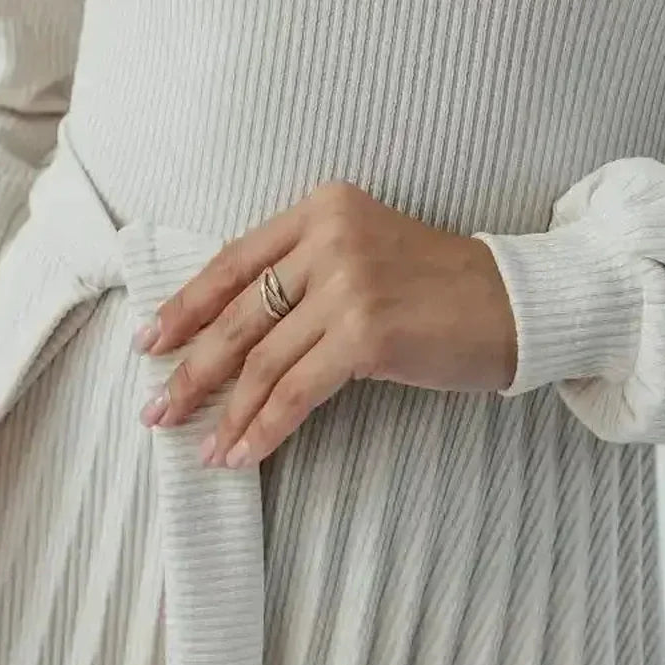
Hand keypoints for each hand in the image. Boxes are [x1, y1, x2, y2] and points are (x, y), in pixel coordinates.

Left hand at [134, 178, 517, 465]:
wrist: (515, 303)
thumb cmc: (436, 289)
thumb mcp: (362, 255)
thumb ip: (302, 275)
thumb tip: (228, 336)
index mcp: (319, 209)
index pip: (232, 263)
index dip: (184, 307)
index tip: (149, 343)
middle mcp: (328, 238)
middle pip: (237, 317)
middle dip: (191, 371)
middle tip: (157, 411)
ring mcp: (348, 285)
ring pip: (261, 362)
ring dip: (225, 413)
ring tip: (200, 448)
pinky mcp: (367, 335)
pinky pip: (296, 393)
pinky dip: (264, 428)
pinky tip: (242, 454)